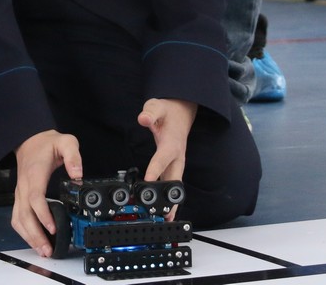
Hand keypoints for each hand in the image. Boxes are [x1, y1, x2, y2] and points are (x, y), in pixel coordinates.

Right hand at [11, 129, 81, 257]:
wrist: (30, 140)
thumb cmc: (47, 143)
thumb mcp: (66, 142)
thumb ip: (73, 156)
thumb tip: (78, 174)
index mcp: (35, 174)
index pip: (35, 198)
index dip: (43, 215)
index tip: (53, 228)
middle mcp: (24, 186)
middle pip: (24, 214)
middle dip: (35, 234)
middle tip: (48, 249)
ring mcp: (20, 193)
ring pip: (18, 219)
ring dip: (28, 236)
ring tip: (42, 250)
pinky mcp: (20, 197)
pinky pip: (17, 217)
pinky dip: (23, 231)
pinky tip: (33, 239)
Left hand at [137, 98, 196, 217]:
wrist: (182, 111)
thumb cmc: (168, 110)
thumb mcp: (157, 105)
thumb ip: (150, 112)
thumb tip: (143, 118)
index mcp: (172, 142)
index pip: (163, 157)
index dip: (155, 169)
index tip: (148, 181)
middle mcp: (177, 155)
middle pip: (174, 178)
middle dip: (170, 197)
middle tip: (165, 214)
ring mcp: (177, 162)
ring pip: (175, 184)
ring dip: (173, 202)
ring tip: (167, 220)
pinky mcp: (174, 165)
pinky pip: (172, 182)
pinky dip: (170, 197)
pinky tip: (167, 211)